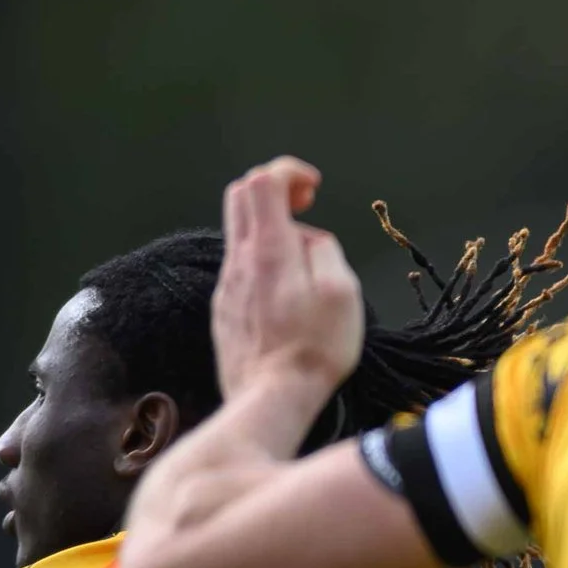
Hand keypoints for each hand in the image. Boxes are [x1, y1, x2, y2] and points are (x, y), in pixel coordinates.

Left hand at [212, 156, 364, 418]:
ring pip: (240, 233)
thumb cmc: (314, 349)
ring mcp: (228, 285)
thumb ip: (326, 251)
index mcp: (270, 249)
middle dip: (273, 187)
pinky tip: (285, 289)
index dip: (288, 171)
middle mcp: (241, 259)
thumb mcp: (343, 294)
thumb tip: (311, 239)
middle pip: (241, 196)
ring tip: (302, 255)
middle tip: (303, 202)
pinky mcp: (224, 309)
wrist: (270, 396)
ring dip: (270, 227)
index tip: (312, 185)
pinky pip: (240, 268)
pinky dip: (262, 260)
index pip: (264, 182)